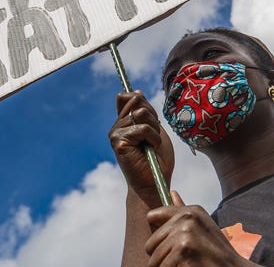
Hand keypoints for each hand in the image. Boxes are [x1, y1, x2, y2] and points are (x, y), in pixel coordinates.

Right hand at [110, 91, 174, 205]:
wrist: (155, 183)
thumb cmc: (157, 159)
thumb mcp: (154, 128)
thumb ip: (145, 111)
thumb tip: (136, 91)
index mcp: (124, 121)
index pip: (129, 96)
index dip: (145, 104)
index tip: (152, 122)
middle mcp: (117, 126)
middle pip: (137, 101)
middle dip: (152, 117)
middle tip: (153, 137)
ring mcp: (115, 133)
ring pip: (141, 112)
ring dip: (154, 129)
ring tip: (152, 144)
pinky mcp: (118, 141)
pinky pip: (142, 127)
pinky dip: (153, 138)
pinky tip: (151, 149)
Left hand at [145, 191, 254, 266]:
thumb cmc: (216, 252)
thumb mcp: (202, 226)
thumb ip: (183, 211)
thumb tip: (171, 192)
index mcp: (190, 211)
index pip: (152, 217)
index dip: (158, 235)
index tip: (171, 245)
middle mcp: (187, 218)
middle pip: (150, 243)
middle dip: (161, 257)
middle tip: (181, 260)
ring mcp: (185, 234)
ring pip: (154, 259)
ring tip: (184, 264)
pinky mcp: (183, 252)